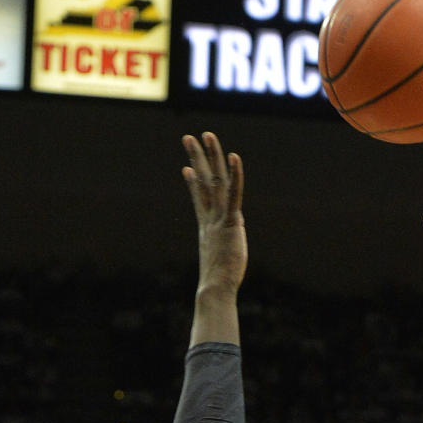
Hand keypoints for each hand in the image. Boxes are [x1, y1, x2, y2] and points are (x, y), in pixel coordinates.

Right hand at [183, 131, 246, 295]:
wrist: (215, 288)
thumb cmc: (217, 284)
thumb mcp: (217, 265)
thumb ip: (217, 260)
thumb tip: (214, 271)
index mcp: (207, 227)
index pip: (199, 200)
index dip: (193, 182)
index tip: (187, 169)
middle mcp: (210, 218)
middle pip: (203, 182)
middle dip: (196, 158)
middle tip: (188, 138)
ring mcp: (219, 218)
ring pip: (215, 181)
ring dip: (211, 156)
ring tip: (207, 135)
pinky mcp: (231, 221)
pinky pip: (233, 194)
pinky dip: (235, 175)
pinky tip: (234, 157)